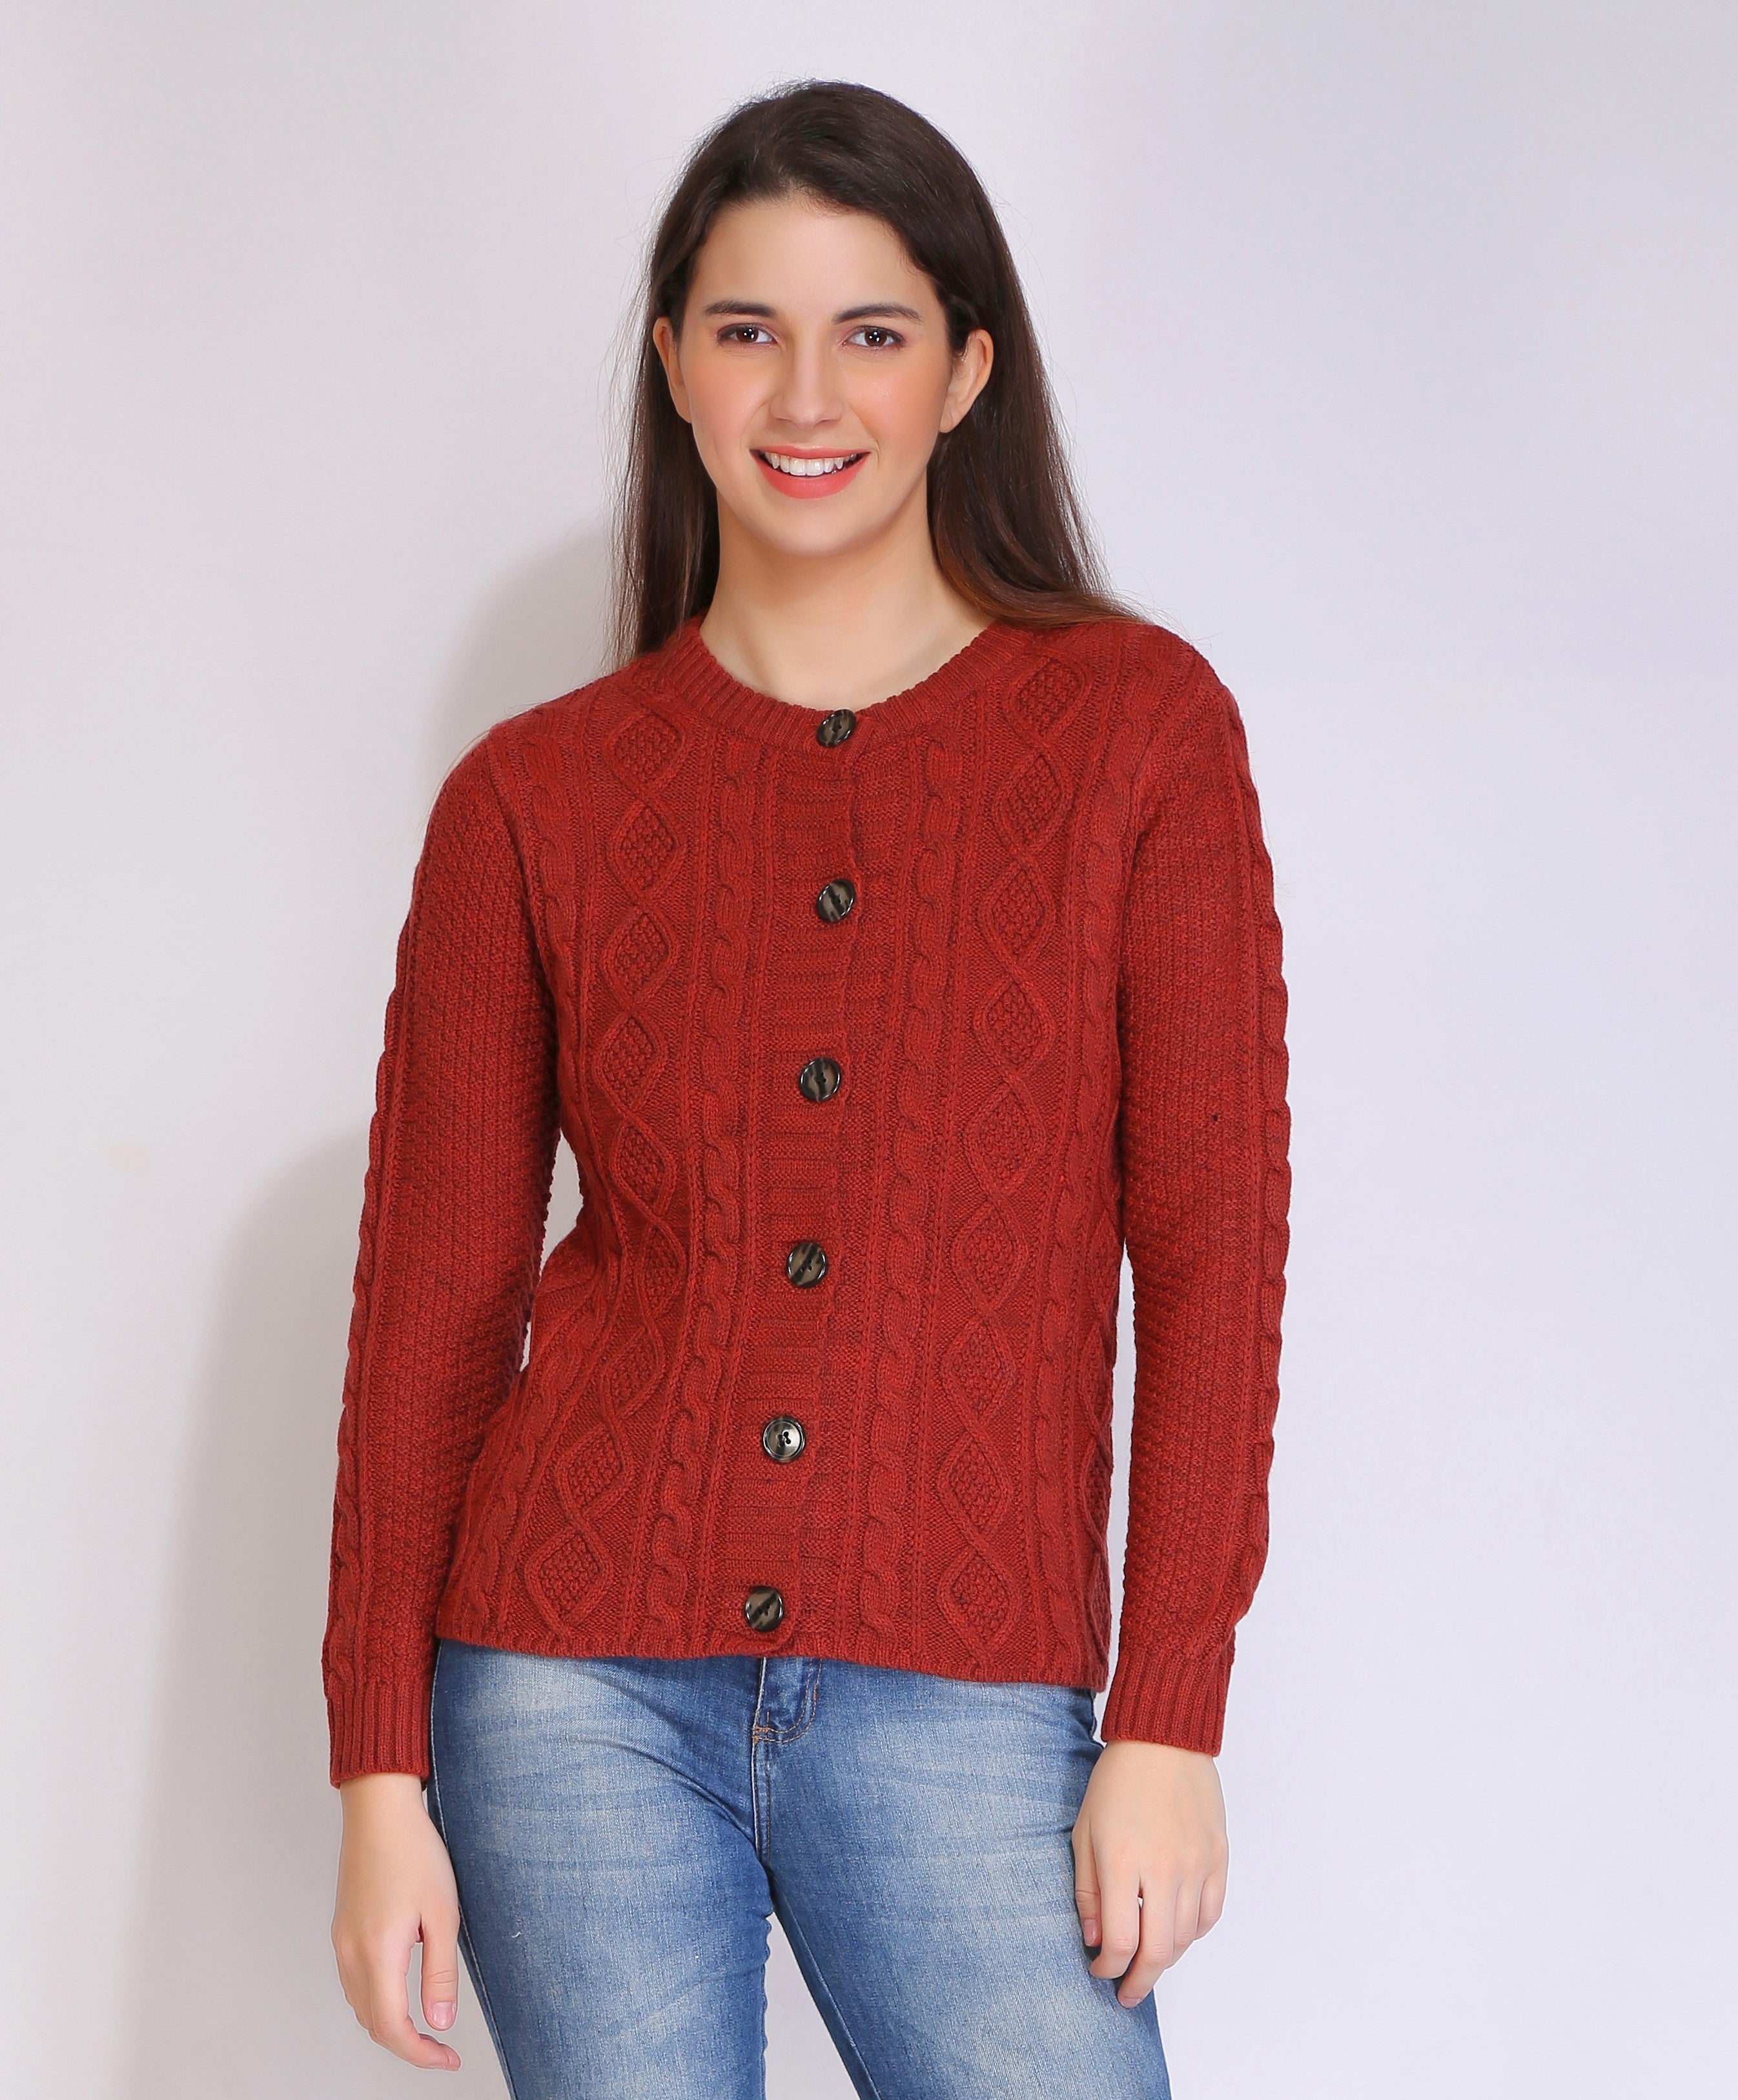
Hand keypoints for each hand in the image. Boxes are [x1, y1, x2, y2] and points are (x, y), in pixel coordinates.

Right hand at [332, 1772, 463, 2069]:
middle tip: (441, 2048)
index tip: (447, 2058)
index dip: (420, 2053)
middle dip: (407, 2044)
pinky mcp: (341, 1930)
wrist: (379, 1810)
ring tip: (425, 2026)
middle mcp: (351, 1953)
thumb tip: (440, 2023)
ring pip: (360, 2006)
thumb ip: (441, 1973)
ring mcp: (341, 1942)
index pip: (392, 2028)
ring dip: (389, 2025)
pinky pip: (353, 1983)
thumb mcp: (442, 1913)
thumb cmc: (415, 1852)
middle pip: (373, 2023)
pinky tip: (399, 1992)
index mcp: (378, 1952)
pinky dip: (375, 2001)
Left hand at [1070, 1739, 1228, 2005]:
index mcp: (1123, 1861)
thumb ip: (1088, 1890)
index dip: (1107, 1967)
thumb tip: (1094, 1940)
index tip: (1098, 1970)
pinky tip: (1175, 1931)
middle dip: (1139, 1981)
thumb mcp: (1084, 1831)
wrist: (1164, 1739)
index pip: (1120, 1941)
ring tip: (1148, 1961)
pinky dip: (1193, 1933)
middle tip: (1127, 1993)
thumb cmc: (1116, 1782)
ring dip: (1165, 1959)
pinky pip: (1210, 1914)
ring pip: (1186, 1937)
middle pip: (1158, 1951)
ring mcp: (1196, 1863)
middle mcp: (1164, 1867)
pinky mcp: (1219, 1856)